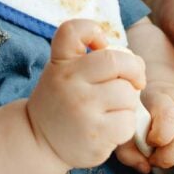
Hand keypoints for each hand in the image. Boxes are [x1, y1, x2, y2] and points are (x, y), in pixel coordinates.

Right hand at [27, 19, 146, 168]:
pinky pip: (128, 121)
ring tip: (112, 109)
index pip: (73, 30)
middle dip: (134, 70)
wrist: (38, 142)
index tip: (101, 44)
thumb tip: (135, 63)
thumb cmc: (62, 101)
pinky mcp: (95, 134)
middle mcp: (69, 82)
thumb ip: (92, 59)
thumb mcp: (62, 72)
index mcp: (61, 63)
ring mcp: (82, 108)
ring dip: (128, 102)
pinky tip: (109, 128)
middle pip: (118, 61)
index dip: (93, 30)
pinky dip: (125, 124)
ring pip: (128, 94)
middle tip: (135, 80)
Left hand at [115, 80, 173, 171]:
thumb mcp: (128, 127)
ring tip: (171, 159)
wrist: (162, 93)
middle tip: (157, 160)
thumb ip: (127, 149)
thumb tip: (145, 168)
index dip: (159, 138)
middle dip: (167, 157)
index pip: (169, 116)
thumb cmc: (143, 115)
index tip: (149, 144)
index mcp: (160, 96)